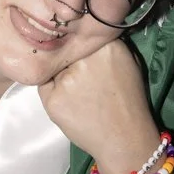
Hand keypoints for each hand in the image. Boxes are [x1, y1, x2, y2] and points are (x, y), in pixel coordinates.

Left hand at [37, 34, 155, 165]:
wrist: (125, 139)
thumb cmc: (129, 100)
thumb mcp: (128, 61)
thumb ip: (106, 45)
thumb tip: (85, 34)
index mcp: (106, 45)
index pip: (80, 35)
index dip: (79, 45)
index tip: (83, 56)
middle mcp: (84, 58)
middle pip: (64, 49)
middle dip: (69, 59)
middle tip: (81, 78)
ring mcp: (66, 79)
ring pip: (52, 67)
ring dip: (60, 76)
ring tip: (79, 94)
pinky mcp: (52, 99)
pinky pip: (44, 86)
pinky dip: (53, 93)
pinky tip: (71, 104)